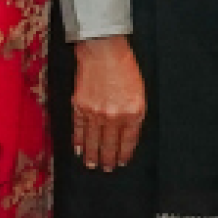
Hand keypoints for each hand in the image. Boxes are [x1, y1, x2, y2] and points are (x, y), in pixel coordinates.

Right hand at [72, 36, 145, 171]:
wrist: (103, 49)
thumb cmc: (124, 65)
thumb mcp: (139, 90)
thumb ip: (135, 112)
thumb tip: (128, 130)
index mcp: (133, 112)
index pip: (129, 141)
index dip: (124, 153)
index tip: (122, 161)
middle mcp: (114, 116)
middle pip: (110, 144)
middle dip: (109, 159)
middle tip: (107, 168)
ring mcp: (95, 113)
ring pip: (93, 141)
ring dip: (93, 155)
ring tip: (92, 165)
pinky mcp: (80, 107)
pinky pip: (79, 130)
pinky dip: (78, 141)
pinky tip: (78, 150)